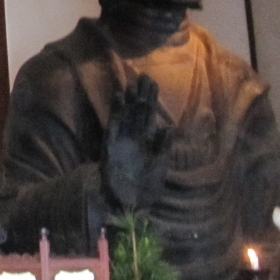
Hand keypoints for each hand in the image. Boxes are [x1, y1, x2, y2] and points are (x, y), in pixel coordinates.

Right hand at [103, 74, 169, 209]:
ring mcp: (121, 141)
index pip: (149, 115)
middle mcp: (133, 138)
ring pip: (126, 115)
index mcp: (147, 142)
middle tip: (143, 75)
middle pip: (137, 111)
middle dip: (140, 94)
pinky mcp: (111, 146)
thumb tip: (168, 127)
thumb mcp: (160, 166)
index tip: (153, 82)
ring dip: (129, 100)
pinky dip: (116, 112)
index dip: (151, 99)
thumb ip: (163, 147)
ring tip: (131, 83)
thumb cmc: (147, 187)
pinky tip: (119, 98)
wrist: (131, 204)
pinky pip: (113, 126)